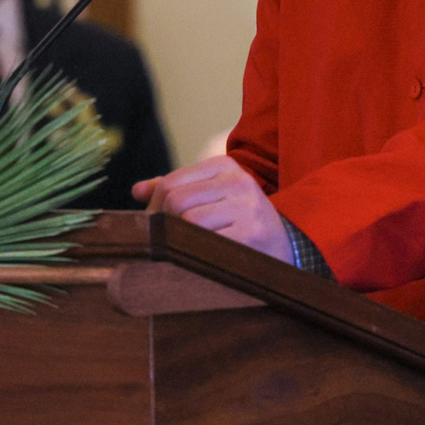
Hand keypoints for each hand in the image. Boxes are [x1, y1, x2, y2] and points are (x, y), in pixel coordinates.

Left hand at [133, 157, 293, 263]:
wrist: (288, 246)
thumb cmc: (241, 221)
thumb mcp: (214, 196)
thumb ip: (177, 190)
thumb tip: (136, 191)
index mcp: (225, 166)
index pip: (170, 183)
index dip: (154, 208)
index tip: (156, 227)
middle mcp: (237, 181)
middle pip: (175, 201)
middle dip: (164, 225)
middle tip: (167, 243)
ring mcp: (246, 207)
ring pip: (188, 221)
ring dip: (180, 241)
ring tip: (188, 249)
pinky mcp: (250, 233)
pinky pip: (205, 243)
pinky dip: (196, 253)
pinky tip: (203, 258)